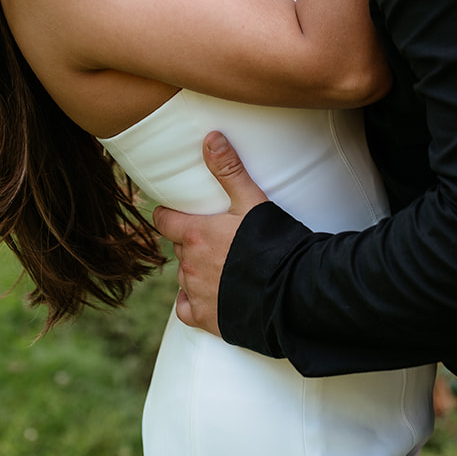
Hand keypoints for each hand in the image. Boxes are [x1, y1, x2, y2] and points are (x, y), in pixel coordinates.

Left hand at [152, 132, 267, 334]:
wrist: (292, 291)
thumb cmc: (272, 242)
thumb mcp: (252, 200)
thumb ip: (229, 170)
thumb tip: (211, 137)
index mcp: (195, 234)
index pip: (164, 221)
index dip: (167, 215)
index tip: (172, 213)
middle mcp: (189, 264)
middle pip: (179, 249)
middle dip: (191, 243)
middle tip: (212, 239)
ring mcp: (197, 293)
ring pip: (184, 277)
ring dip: (195, 270)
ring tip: (218, 265)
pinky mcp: (207, 318)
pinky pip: (186, 309)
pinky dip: (192, 301)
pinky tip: (206, 295)